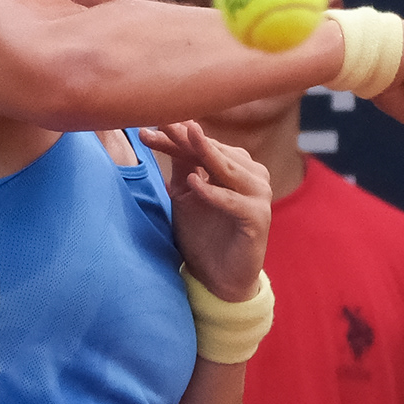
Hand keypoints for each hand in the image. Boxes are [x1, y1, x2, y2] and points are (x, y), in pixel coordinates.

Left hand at [138, 121, 270, 301]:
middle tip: (160, 125)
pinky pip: (234, 201)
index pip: (201, 147)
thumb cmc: (202, 235)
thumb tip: (166, 131)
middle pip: (214, 153)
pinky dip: (215, 193)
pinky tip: (195, 183)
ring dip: (207, 154)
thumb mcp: (186, 195)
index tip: (145, 130)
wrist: (218, 278)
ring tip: (186, 138)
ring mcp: (258, 195)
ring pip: (229, 170)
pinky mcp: (258, 218)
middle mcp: (251, 176)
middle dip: (186, 139)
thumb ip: (183, 167)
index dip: (175, 137)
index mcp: (234, 167)